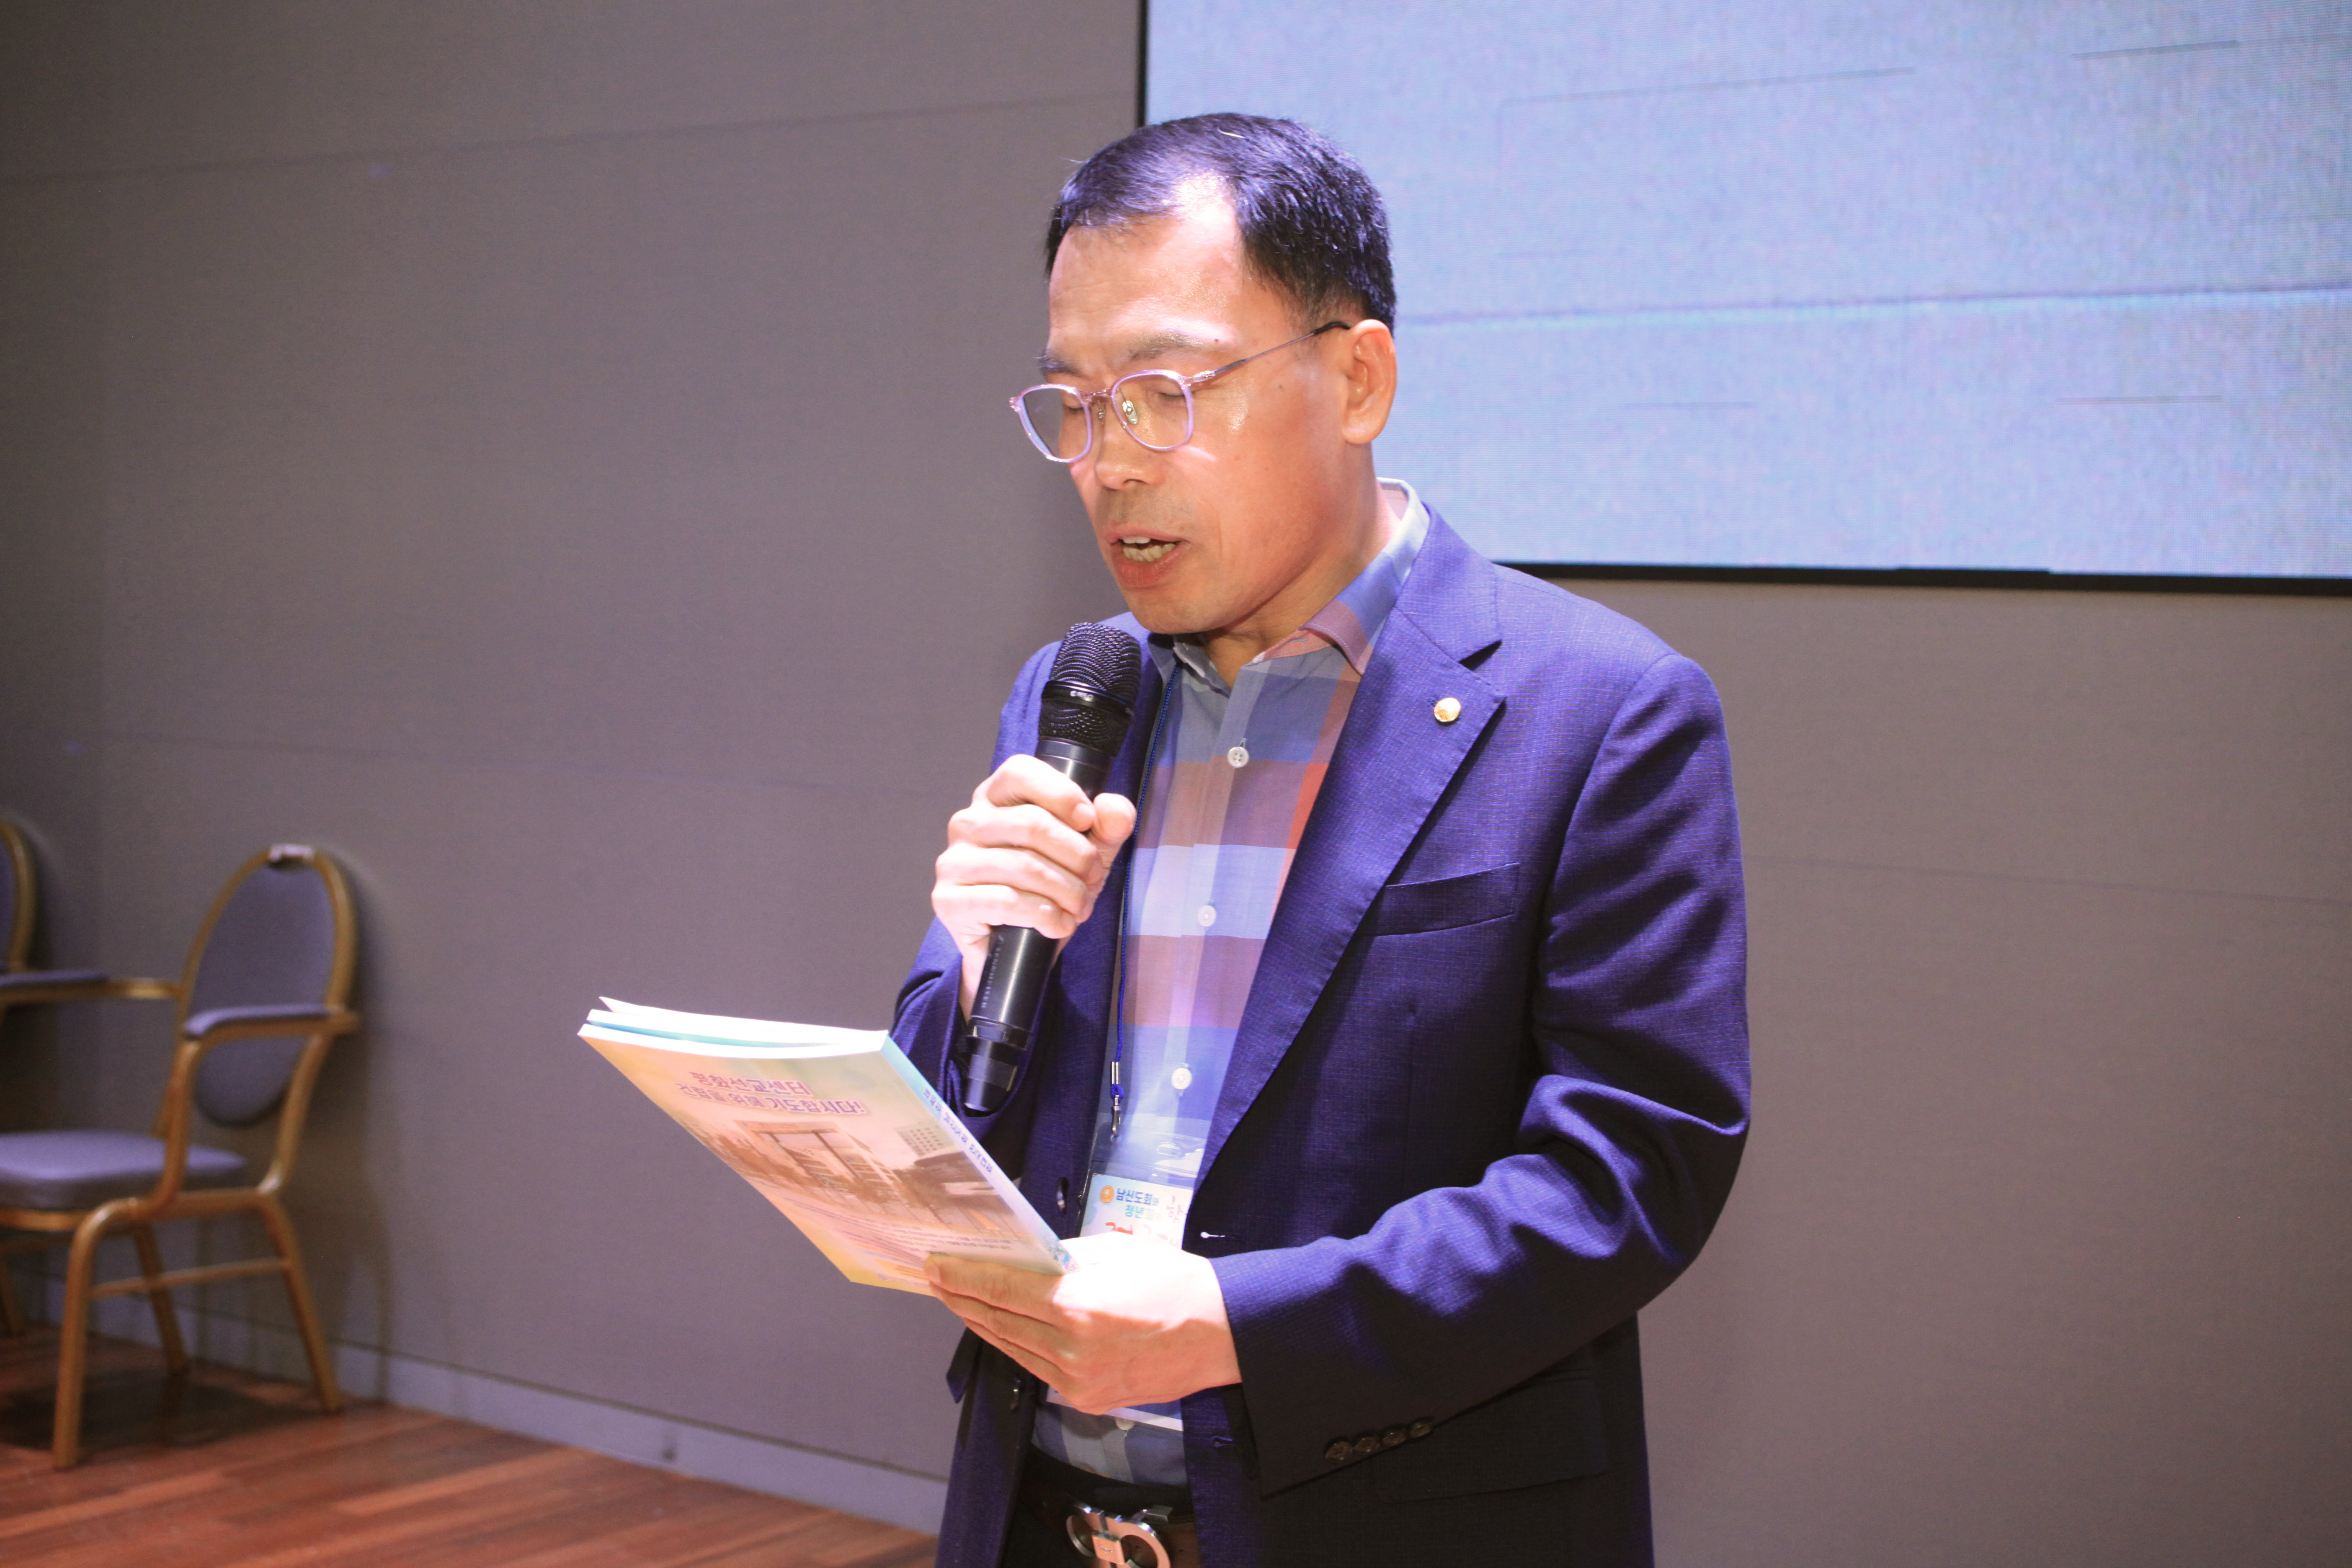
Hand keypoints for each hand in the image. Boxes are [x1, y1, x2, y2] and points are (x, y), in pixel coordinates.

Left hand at [925, 1232, 1240, 1412]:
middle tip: (937, 1279)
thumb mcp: (1114, 1252)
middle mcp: (1070, 1348)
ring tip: (960, 1301)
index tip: (936, 1266)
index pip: (1000, 1289)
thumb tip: (1022, 1259)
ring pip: (1011, 1348)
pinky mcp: (1085, 1398)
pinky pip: (1036, 1368)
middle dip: (961, 1298)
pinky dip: (1014, 1345)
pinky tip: (1002, 1328)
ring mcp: (1076, 1380)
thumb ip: (1063, 1258)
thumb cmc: (1174, 1283)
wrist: (1219, 1333)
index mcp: (1076, 1305)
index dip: (961, 1277)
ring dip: (981, 1323)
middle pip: (996, 1320)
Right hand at [933, 755, 1135, 1016]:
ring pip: (1023, 866)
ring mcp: (954, 862)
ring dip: (1066, 890)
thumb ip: (1107, 826)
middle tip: (1093, 877)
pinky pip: (1006, 901)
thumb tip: (1116, 809)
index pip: (1020, 772)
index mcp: (995, 798)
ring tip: (1079, 906)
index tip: (1087, 821)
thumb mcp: (1088, 852)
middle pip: (1031, 823)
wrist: (1019, 947)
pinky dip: (1045, 915)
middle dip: (1077, 855)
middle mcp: (968, 823)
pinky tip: (1058, 924)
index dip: (1061, 793)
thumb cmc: (1049, 887)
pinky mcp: (950, 900)